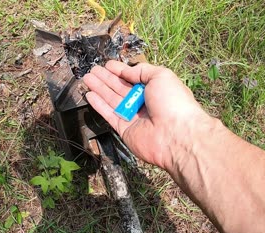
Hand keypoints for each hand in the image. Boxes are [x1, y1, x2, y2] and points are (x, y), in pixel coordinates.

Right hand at [83, 60, 210, 168]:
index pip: (134, 78)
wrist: (177, 135)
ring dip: (100, 89)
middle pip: (121, 88)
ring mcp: (134, 116)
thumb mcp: (161, 76)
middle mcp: (144, 102)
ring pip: (112, 100)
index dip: (120, 71)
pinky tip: (90, 95)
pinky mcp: (125, 130)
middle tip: (93, 70)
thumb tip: (127, 71)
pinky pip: (109, 115)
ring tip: (87, 78)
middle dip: (106, 79)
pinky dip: (99, 105)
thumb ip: (142, 71)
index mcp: (155, 89)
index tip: (107, 65)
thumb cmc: (173, 102)